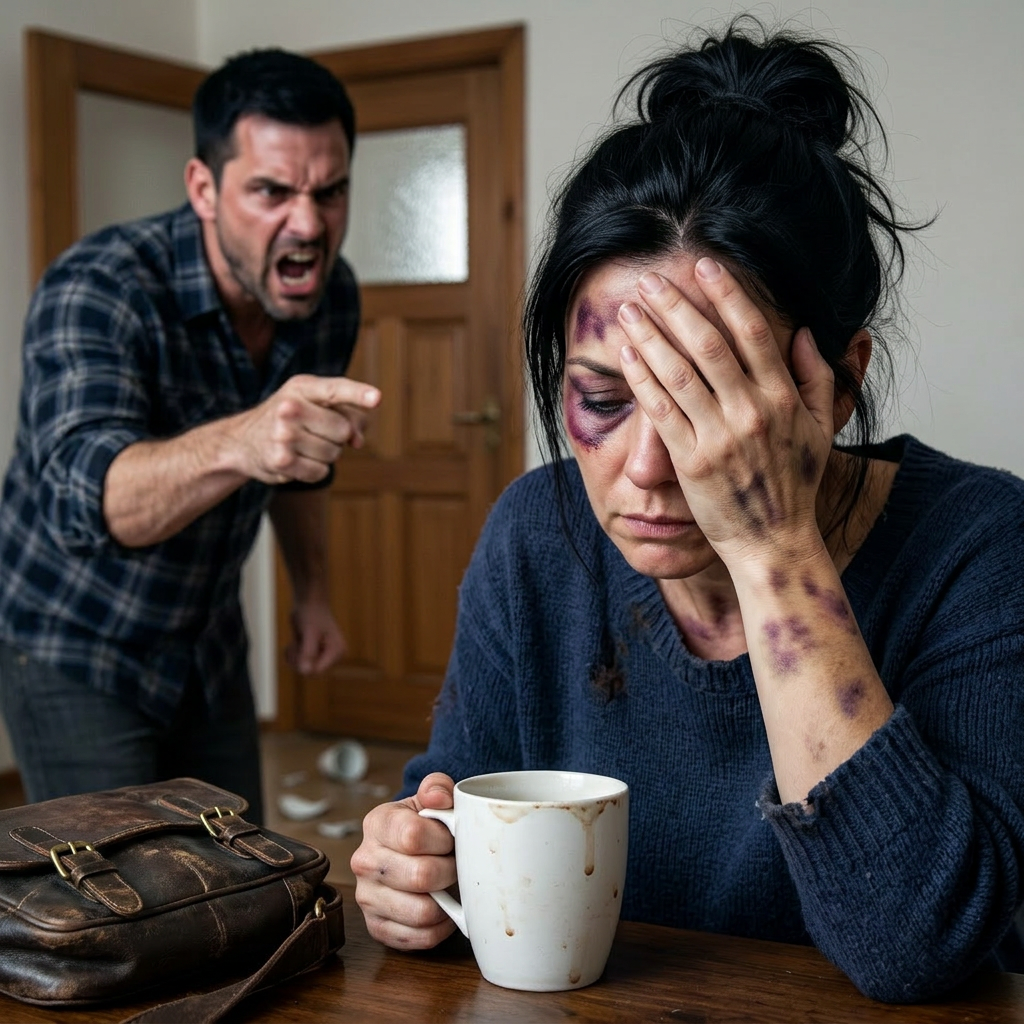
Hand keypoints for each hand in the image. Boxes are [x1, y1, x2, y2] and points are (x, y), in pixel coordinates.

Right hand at [229, 374, 380, 484]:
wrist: (244, 441)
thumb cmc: (291, 418)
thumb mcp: (316, 405)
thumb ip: (348, 415)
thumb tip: (358, 441)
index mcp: (301, 387)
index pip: (335, 390)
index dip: (358, 394)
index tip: (377, 399)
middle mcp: (289, 407)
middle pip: (343, 430)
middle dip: (337, 436)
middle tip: (314, 431)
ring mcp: (283, 434)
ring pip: (334, 453)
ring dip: (325, 454)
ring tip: (303, 445)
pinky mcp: (281, 461)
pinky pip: (321, 472)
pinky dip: (315, 470)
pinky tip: (297, 460)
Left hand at [285, 599, 345, 672]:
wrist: (309, 602)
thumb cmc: (312, 614)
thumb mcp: (310, 633)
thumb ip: (308, 652)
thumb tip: (305, 673)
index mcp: (337, 652)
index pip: (317, 671)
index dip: (304, 663)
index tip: (299, 647)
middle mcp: (332, 656)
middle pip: (308, 672)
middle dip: (298, 659)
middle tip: (297, 643)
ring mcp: (322, 656)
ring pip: (301, 669)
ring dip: (294, 656)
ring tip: (296, 642)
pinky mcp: (313, 654)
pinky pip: (298, 664)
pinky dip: (292, 656)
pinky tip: (293, 644)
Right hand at [351, 773, 457, 948]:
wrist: (411, 853)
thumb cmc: (427, 825)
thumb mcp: (433, 798)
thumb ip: (438, 787)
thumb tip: (438, 798)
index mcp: (377, 823)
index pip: (413, 836)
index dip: (444, 839)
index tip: (452, 837)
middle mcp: (364, 861)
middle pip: (421, 876)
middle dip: (451, 870)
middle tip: (457, 864)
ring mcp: (367, 897)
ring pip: (422, 911)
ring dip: (447, 901)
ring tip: (449, 886)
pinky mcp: (377, 928)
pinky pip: (420, 937)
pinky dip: (441, 926)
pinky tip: (444, 908)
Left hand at [617, 259, 834, 564]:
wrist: (772, 542)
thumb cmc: (794, 486)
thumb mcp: (819, 430)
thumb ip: (816, 379)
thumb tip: (804, 332)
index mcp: (783, 399)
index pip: (753, 333)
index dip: (727, 295)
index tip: (705, 267)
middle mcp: (751, 412)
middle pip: (707, 344)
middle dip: (676, 306)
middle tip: (651, 280)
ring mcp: (719, 436)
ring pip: (678, 372)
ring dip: (650, 335)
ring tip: (629, 309)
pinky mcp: (690, 460)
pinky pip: (660, 410)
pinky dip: (641, 378)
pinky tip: (627, 353)